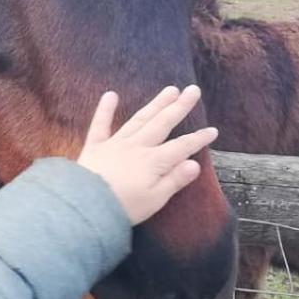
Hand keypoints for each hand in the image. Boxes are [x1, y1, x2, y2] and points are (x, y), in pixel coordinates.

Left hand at [76, 86, 217, 224]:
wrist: (86, 206)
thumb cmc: (123, 208)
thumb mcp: (155, 199)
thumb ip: (175, 180)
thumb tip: (195, 164)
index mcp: (154, 161)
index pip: (182, 147)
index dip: (198, 139)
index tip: (213, 130)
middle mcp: (137, 147)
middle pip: (162, 123)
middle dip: (180, 107)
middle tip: (193, 90)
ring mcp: (116, 144)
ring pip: (139, 119)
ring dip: (156, 104)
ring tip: (170, 90)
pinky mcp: (95, 146)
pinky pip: (100, 124)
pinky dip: (105, 109)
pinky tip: (111, 94)